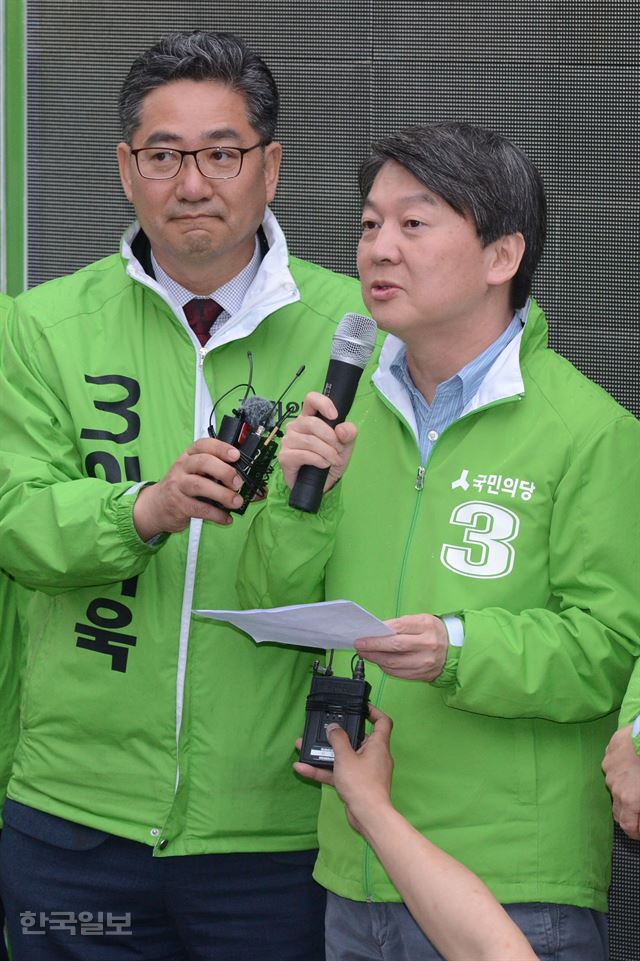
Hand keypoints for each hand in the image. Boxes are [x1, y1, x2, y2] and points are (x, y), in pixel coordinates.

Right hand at [133, 437, 243, 539]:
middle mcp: (182, 468)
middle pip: (202, 462)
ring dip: (222, 494)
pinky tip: (226, 518)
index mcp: (189, 456)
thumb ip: (215, 472)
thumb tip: (247, 480)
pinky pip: (199, 509)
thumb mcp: (195, 473)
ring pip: (199, 485)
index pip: (203, 445)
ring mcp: (178, 486)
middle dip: (223, 471)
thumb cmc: (183, 487)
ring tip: (236, 502)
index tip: (236, 455)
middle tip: (237, 483)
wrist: (156, 506)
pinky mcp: (178, 505)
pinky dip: (216, 514)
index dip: (220, 448)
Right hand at [279, 391, 356, 491]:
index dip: (323, 403)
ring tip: (333, 460)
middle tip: (339, 451)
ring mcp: (288, 441)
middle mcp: (296, 426)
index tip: (335, 416)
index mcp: (310, 417)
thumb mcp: (346, 446)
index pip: (311, 399)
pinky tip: (323, 465)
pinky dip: (319, 460)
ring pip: (310, 441)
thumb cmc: (331, 459)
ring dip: (327, 452)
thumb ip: (349, 434)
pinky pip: (304, 455)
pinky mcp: (284, 457)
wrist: (323, 483)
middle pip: (312, 423)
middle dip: (331, 438)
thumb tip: (341, 429)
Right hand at [293, 706, 393, 834]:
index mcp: (378, 745)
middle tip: (323, 728)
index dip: (373, 711)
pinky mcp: (356, 784)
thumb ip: (337, 739)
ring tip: (304, 746)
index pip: (382, 722)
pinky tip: (302, 768)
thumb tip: (333, 727)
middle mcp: (374, 756)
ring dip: (325, 753)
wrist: (367, 816)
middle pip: (357, 739)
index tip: (360, 708)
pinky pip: (339, 772)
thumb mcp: (345, 757)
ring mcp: (365, 771)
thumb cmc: (361, 782)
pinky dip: (323, 770)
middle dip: (338, 735)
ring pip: (344, 757)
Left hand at [354, 614, 448, 681]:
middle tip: (359, 645)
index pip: (397, 629)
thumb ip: (401, 625)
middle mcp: (427, 645)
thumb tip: (377, 632)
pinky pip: (398, 673)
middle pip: (394, 648)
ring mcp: (425, 662)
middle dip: (372, 647)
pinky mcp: (422, 675)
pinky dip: (385, 667)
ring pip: (394, 663)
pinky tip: (379, 661)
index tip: (363, 635)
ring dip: (375, 659)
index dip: (377, 634)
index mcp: (426, 627)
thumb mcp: (421, 620)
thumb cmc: (434, 632)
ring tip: (365, 653)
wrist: (455, 649)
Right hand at [602, 724, 639, 839]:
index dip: (636, 833)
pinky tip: (631, 767)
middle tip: (638, 815)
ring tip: (636, 787)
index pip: (628, 827)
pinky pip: (612, 770)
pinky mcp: (608, 755)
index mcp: (630, 800)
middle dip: (628, 817)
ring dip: (624, 793)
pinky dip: (621, 774)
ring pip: (614, 789)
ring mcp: (610, 771)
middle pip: (618, 812)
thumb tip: (639, 809)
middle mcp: (616, 788)